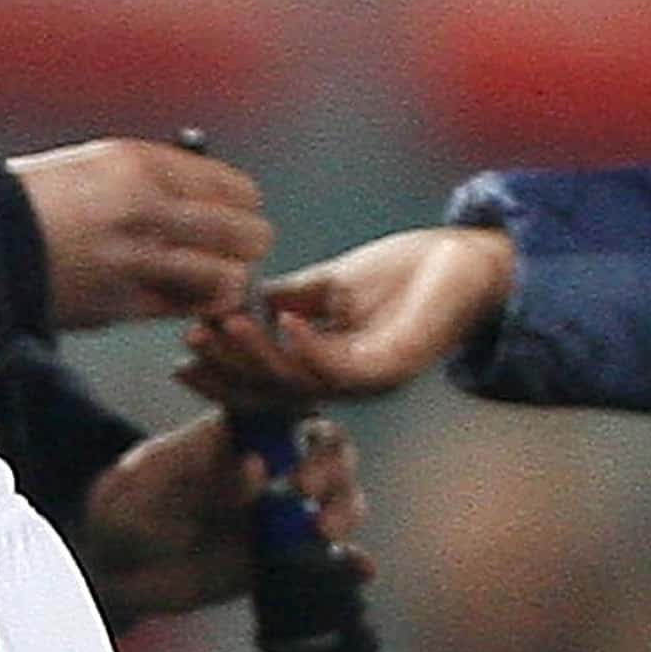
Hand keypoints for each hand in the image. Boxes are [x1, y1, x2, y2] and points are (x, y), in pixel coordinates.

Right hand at [11, 136, 274, 329]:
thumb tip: (213, 198)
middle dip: (247, 246)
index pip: (237, 189)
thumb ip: (160, 177)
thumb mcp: (102, 162)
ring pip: (226, 278)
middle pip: (245, 234)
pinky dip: (196, 309)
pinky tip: (187, 301)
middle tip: (234, 252)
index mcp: (141, 165)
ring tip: (214, 282)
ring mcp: (137, 259)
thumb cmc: (43, 197)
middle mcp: (146, 209)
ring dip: (227, 282)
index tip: (235, 215)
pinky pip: (187, 310)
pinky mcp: (124, 302)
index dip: (244, 207)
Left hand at [75, 413, 370, 626]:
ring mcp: (278, 509)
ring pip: (338, 495)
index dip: (303, 415)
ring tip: (326, 534)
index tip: (294, 439)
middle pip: (324, 447)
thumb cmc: (121, 512)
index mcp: (229, 432)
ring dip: (346, 507)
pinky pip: (329, 556)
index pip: (281, 406)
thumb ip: (194, 474)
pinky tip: (361, 570)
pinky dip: (351, 561)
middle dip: (332, 464)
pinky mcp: (284, 553)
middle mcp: (264, 465)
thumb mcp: (144, 487)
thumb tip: (257, 464)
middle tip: (308, 492)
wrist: (115, 572)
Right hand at [178, 225, 517, 405]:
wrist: (469, 261)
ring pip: (301, 382)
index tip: (182, 351)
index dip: (223, 371)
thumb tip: (239, 296)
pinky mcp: (396, 364)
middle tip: (191, 340)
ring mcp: (371, 378)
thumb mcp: (331, 283)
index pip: (265, 379)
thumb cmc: (406, 273)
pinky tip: (281, 321)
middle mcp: (347, 381)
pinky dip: (308, 347)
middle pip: (275, 389)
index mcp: (329, 365)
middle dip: (228, 369)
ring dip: (258, 356)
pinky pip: (343, 367)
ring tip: (224, 324)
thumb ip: (288, 297)